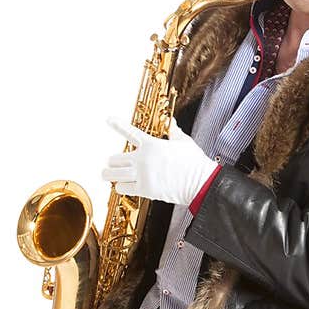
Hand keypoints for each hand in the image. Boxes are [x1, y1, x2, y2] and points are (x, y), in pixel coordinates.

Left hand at [102, 115, 218, 206]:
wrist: (200, 182)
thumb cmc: (194, 163)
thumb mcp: (184, 142)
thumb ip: (173, 132)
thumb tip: (171, 122)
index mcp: (151, 144)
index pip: (129, 132)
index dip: (117, 124)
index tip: (109, 120)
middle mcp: (143, 158)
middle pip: (114, 159)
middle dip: (112, 162)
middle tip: (113, 165)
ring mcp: (142, 174)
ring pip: (112, 174)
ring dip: (109, 175)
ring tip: (108, 175)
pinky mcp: (144, 189)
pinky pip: (122, 188)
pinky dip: (121, 187)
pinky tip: (122, 186)